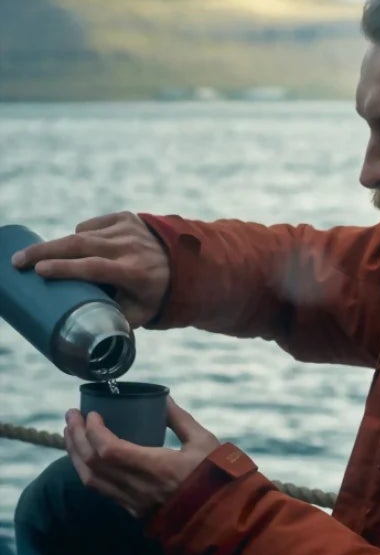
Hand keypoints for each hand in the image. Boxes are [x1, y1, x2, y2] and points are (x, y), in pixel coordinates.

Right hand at [9, 212, 170, 328]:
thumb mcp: (138, 314)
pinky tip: (78, 246)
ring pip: (84, 234)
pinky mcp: (127, 218)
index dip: (65, 268)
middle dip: (45, 251)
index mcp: (136, 272)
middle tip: (18, 261)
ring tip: (39, 258)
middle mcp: (132, 247)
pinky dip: (81, 234)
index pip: (94, 267)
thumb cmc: (154, 296)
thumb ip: (111, 322)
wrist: (186, 265)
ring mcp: (130, 229)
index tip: (38, 271)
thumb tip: (81, 336)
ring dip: (60, 246)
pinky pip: (93, 225)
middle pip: (80, 245)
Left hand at [63, 397, 220, 519]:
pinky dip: (87, 470)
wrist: (221, 515)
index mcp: (156, 468)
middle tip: (72, 416)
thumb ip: (181, 420)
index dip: (94, 431)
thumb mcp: (204, 442)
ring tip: (71, 434)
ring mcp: (133, 501)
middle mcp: (138, 487)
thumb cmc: (216, 476)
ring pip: (90, 479)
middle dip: (77, 436)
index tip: (93, 414)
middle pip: (92, 463)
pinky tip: (86, 458)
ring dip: (75, 454)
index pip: (109, 450)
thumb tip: (163, 399)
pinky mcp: (132, 509)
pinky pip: (100, 489)